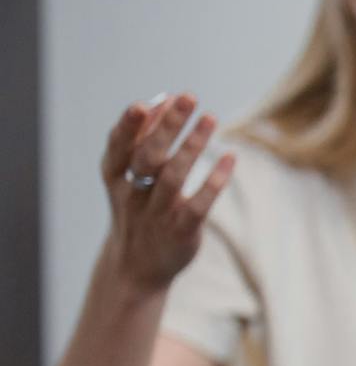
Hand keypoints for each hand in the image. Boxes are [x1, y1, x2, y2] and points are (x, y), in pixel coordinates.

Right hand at [99, 94, 234, 292]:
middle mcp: (133, 195)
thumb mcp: (132, 177)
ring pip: (173, 177)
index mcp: (116, 179)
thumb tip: (164, 98)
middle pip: (148, 157)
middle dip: (166, 127)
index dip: (129, 127)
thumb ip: (145, 139)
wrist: (136, 268)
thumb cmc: (139, 209)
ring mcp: (157, 213)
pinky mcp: (181, 230)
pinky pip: (199, 204)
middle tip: (188, 97)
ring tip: (211, 118)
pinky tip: (230, 156)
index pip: (118, 148)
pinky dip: (214, 180)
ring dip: (192, 146)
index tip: (143, 104)